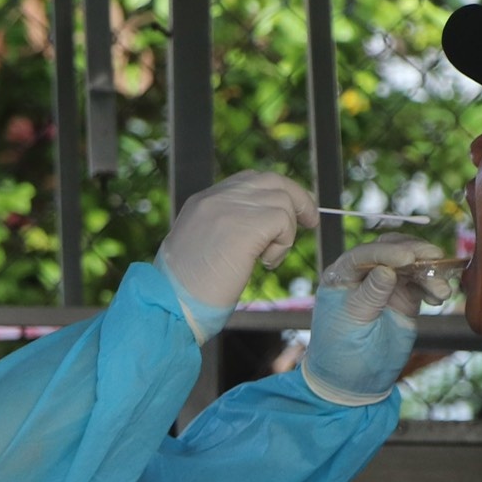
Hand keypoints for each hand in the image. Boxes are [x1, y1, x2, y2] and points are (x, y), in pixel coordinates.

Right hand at [154, 170, 317, 339]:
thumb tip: (260, 230)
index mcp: (203, 200)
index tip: (290, 212)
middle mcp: (217, 197)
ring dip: (285, 234)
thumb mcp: (202, 246)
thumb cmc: (185, 289)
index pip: (249, 181)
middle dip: (298, 199)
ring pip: (282, 202)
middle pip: (272, 180)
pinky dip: (283, 244)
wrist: (172, 301)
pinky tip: (265, 262)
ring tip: (268, 259)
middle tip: (309, 221)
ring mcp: (230, 208)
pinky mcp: (245, 225)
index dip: (276, 193)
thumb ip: (226, 228)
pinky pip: (283, 221)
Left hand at [300, 238, 436, 405]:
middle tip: (434, 258)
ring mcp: (385, 285)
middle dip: (414, 252)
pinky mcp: (404, 298)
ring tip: (442, 290)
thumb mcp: (352, 323)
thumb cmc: (342, 353)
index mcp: (341, 276)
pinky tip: (440, 297)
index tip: (407, 258)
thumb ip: (370, 295)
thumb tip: (387, 269)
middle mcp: (363, 275)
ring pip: (410, 265)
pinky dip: (434, 286)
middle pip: (390, 250)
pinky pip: (422, 283)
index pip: (364, 255)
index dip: (386, 252)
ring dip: (428, 271)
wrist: (355, 382)